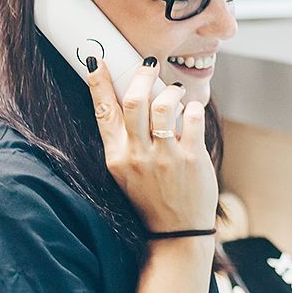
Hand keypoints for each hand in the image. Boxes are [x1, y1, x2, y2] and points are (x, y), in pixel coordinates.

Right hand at [85, 58, 218, 233]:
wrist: (175, 231)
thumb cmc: (151, 197)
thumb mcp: (125, 172)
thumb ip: (125, 140)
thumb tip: (129, 100)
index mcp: (116, 157)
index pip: (103, 112)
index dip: (98, 83)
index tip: (97, 61)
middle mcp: (137, 155)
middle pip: (135, 101)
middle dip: (142, 75)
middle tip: (149, 64)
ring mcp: (165, 157)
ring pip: (164, 106)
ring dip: (171, 90)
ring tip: (175, 90)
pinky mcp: (192, 158)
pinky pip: (192, 118)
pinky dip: (194, 107)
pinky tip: (192, 109)